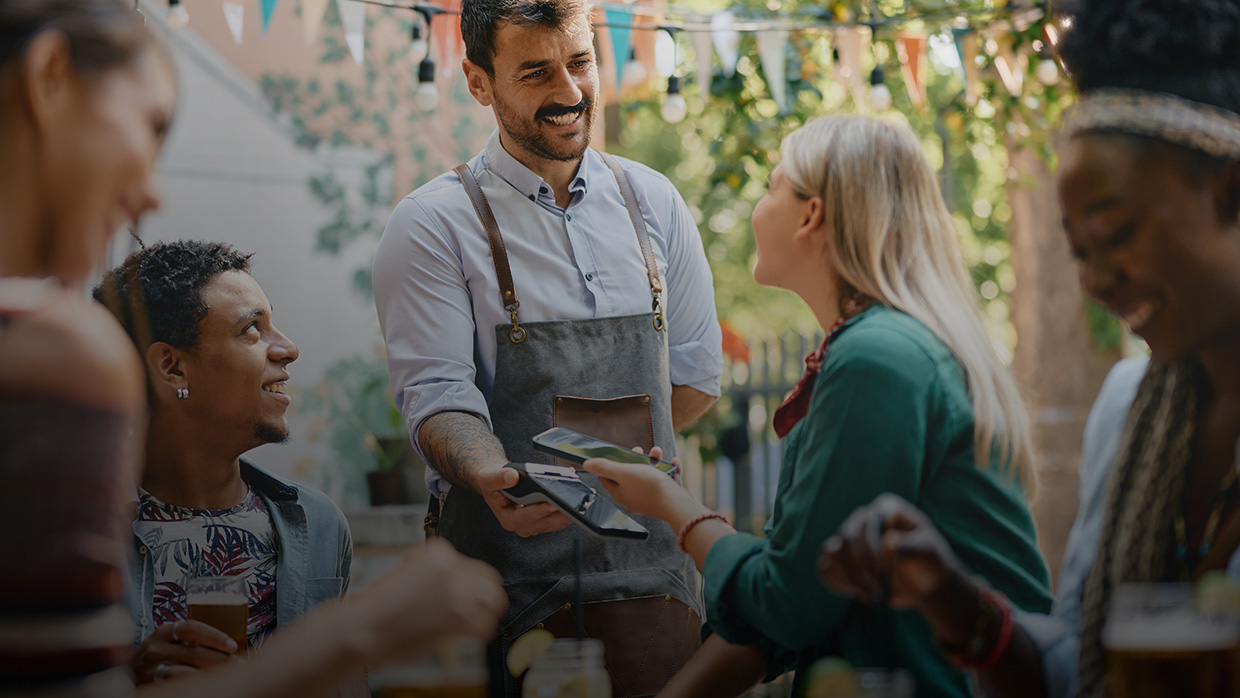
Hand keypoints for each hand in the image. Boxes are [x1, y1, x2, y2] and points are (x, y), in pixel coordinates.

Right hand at [132, 620, 240, 683]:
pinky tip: (206, 685)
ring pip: (188, 672)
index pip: (193, 628)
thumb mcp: (167, 642)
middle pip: (195, 653)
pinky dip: (194, 685)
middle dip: (222, 659)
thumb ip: (189, 640)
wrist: (122, 675)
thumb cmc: (156, 656)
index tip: (233, 645)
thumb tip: (228, 645)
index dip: (215, 636)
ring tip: (227, 677)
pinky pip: (177, 685)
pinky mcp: (151, 684)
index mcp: (164, 631)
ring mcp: (151, 668)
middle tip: (239, 664)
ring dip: (211, 675)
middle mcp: (156, 648)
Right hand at [347, 538, 507, 666]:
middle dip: (482, 594)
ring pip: (494, 601)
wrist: (362, 627)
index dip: (465, 583)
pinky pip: (485, 626)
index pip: (470, 565)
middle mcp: (451, 567)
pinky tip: (465, 636)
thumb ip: (434, 572)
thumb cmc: (378, 604)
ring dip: (486, 612)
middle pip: (489, 579)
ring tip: (473, 622)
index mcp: (438, 551)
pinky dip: (478, 633)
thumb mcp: (406, 571)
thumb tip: (458, 582)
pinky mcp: (458, 618)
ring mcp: (458, 593)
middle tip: (474, 608)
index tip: (453, 596)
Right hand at [472, 464, 570, 536]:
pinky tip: (573, 496)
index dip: (539, 511)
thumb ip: (497, 478)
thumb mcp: (488, 477)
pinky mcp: (545, 520)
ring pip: (555, 522)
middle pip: (544, 522)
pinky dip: (567, 507)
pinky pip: (559, 517)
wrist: (499, 482)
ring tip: (575, 498)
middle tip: (570, 503)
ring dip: (566, 511)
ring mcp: (534, 525)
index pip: (526, 518)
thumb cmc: (493, 481)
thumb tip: (512, 477)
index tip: (551, 504)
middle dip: (558, 512)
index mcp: (508, 519)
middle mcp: (522, 526)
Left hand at [583, 446, 691, 522]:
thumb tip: (587, 464)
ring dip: (653, 461)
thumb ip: (605, 467)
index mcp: (620, 493)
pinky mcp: (664, 498)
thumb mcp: (624, 472)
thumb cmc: (650, 489)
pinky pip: (665, 481)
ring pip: (648, 476)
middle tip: (638, 450)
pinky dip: (668, 470)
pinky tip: (673, 463)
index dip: (609, 463)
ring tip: (658, 452)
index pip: (606, 478)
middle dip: (634, 459)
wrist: (676, 505)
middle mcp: (633, 497)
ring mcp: (649, 499)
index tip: (616, 453)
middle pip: (629, 475)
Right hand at [817, 493, 963, 609]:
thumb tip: (887, 542)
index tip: (886, 571)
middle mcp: (863, 519)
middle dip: (860, 568)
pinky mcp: (842, 560)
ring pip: (832, 553)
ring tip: (870, 595)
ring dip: (848, 578)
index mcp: (885, 509)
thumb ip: (910, 546)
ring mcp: (850, 539)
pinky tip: (856, 594)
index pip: (866, 522)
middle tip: (879, 589)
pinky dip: (836, 583)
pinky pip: (825, 567)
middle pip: (846, 539)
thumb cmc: (930, 561)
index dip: (871, 549)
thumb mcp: (928, 551)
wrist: (926, 582)